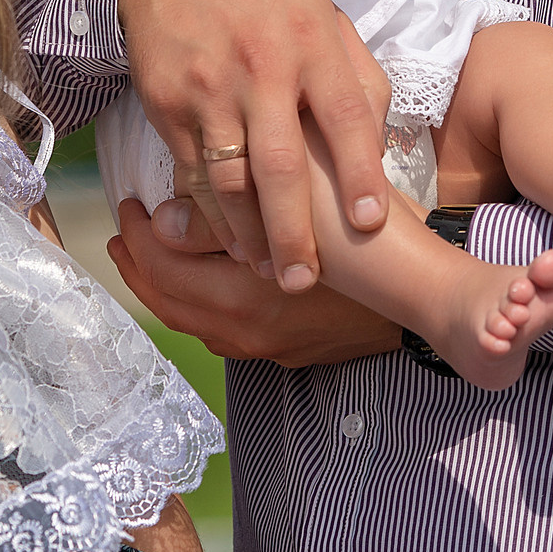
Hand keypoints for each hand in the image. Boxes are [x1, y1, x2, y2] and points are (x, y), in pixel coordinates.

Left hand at [109, 199, 400, 365]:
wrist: (429, 291)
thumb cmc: (369, 231)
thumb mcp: (304, 199)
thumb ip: (231, 206)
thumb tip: (167, 216)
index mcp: (246, 297)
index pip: (167, 269)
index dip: (140, 234)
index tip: (130, 203)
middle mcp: (247, 333)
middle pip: (169, 303)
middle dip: (139, 264)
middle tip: (124, 229)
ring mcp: (266, 349)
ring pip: (191, 322)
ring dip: (162, 287)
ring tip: (146, 253)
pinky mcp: (285, 352)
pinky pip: (217, 331)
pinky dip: (192, 303)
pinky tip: (195, 279)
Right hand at [121, 0, 392, 287]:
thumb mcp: (322, 12)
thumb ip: (356, 73)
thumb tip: (377, 140)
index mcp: (312, 40)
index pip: (346, 114)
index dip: (360, 172)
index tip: (370, 222)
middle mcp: (261, 66)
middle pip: (281, 163)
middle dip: (296, 230)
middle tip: (306, 279)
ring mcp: (210, 88)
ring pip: (231, 179)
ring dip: (250, 234)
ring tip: (271, 270)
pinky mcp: (168, 104)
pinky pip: (194, 171)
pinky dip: (212, 214)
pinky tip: (231, 240)